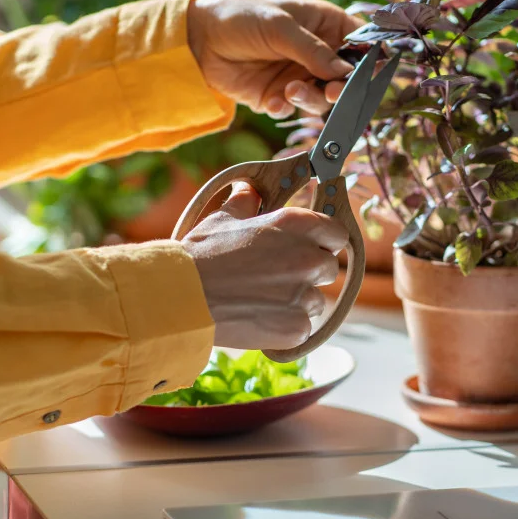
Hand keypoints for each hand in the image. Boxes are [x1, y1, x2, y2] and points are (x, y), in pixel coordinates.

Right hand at [181, 184, 347, 349]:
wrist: (180, 299)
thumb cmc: (200, 256)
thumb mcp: (223, 219)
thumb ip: (246, 203)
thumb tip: (250, 191)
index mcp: (296, 225)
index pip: (337, 233)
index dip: (323, 241)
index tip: (308, 247)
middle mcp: (306, 258)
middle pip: (327, 268)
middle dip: (308, 272)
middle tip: (277, 277)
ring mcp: (303, 295)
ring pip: (316, 301)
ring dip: (297, 302)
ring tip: (262, 301)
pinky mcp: (296, 328)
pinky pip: (303, 328)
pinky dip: (286, 327)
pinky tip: (260, 319)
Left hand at [187, 0, 361, 117]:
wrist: (199, 39)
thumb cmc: (242, 17)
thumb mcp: (280, 27)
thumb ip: (313, 51)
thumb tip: (345, 74)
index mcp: (326, 25)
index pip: (360, 45)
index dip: (370, 61)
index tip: (371, 76)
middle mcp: (317, 53)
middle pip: (346, 79)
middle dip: (343, 89)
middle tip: (334, 92)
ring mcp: (299, 75)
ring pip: (322, 99)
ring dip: (311, 99)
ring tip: (291, 89)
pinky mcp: (278, 96)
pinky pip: (293, 110)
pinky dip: (286, 108)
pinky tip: (273, 100)